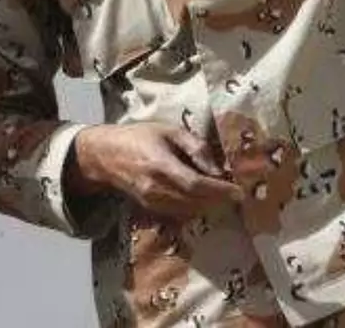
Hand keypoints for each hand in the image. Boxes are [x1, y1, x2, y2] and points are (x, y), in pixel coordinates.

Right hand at [70, 122, 243, 217]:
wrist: (106, 156)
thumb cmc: (140, 137)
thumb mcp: (169, 130)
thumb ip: (195, 147)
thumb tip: (218, 169)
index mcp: (160, 164)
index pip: (195, 184)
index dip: (219, 190)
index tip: (238, 191)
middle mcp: (155, 188)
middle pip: (195, 202)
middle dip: (219, 200)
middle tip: (236, 194)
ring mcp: (151, 202)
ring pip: (189, 211)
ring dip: (210, 207)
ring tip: (224, 197)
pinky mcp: (150, 209)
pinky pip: (180, 214)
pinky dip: (196, 209)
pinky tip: (205, 200)